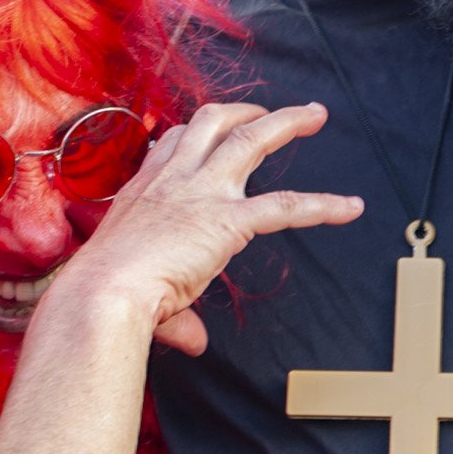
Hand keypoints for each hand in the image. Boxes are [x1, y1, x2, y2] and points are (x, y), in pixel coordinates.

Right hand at [55, 101, 362, 355]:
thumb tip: (196, 343)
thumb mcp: (138, 290)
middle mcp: (173, 179)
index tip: (206, 131)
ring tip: (317, 114)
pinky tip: (350, 207)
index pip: (172, 143)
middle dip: (246, 111)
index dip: (193, 133)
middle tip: (275, 110)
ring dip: (287, 122)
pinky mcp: (229, 218)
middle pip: (212, 123)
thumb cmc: (105, 295)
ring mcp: (202, 191)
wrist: (102, 293)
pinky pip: (286, 206)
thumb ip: (177, 315)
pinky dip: (323, 205)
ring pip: (251, 140)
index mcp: (144, 189)